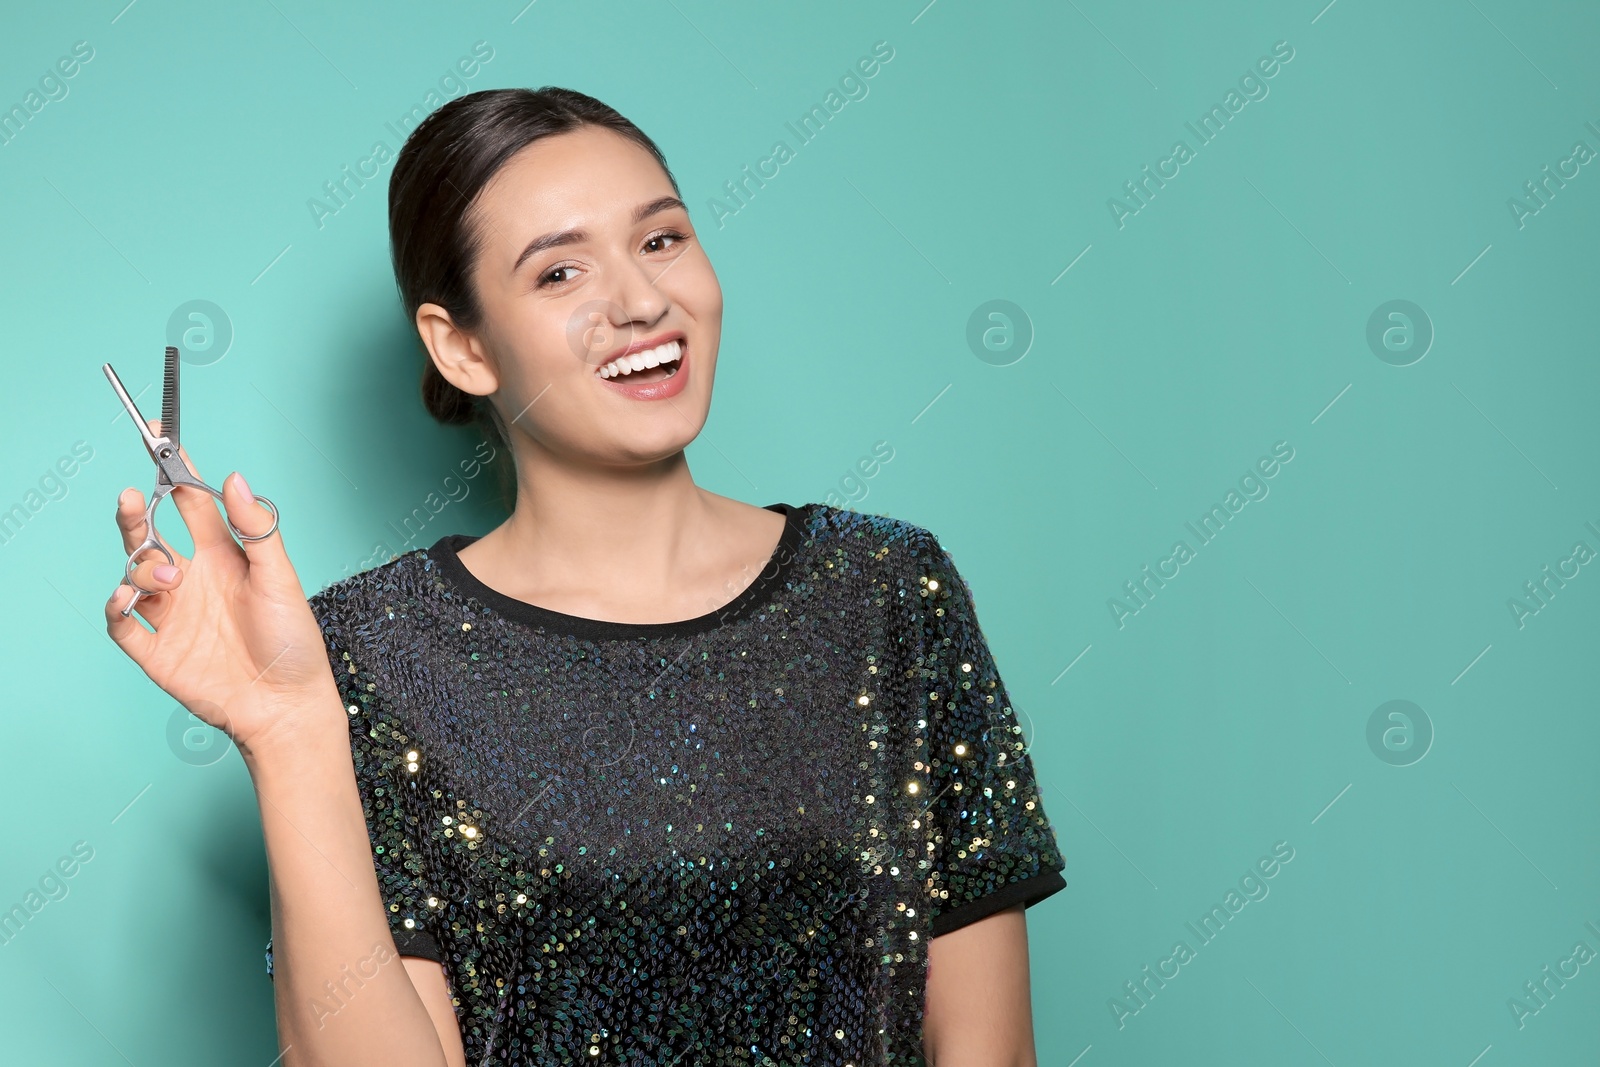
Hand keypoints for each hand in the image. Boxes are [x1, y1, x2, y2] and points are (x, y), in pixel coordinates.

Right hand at [105, 419, 336, 755]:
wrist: (287, 704)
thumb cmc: (293, 641)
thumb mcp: (281, 578)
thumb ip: (257, 529)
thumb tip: (235, 477)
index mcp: (225, 557)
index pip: (192, 507)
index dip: (178, 476)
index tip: (162, 442)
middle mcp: (194, 580)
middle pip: (150, 535)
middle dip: (137, 514)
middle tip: (134, 497)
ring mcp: (172, 614)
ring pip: (133, 573)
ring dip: (141, 565)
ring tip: (169, 576)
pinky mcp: (157, 649)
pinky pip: (121, 622)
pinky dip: (116, 605)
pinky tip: (129, 596)